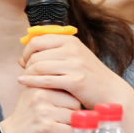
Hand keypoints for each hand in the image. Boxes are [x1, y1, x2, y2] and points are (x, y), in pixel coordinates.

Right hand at [1, 86, 80, 132]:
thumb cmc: (27, 117)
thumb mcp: (34, 95)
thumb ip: (51, 87)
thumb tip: (76, 84)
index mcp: (40, 85)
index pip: (70, 89)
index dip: (70, 102)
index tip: (62, 109)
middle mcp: (41, 96)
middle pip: (75, 103)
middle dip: (72, 114)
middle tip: (59, 121)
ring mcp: (44, 112)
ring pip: (74, 118)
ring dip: (69, 126)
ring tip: (57, 128)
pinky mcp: (47, 128)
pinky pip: (69, 131)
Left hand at [17, 34, 133, 111]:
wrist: (111, 92)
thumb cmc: (89, 76)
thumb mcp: (74, 57)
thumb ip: (54, 53)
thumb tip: (25, 56)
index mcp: (71, 40)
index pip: (38, 39)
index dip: (26, 50)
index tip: (24, 60)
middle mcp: (73, 49)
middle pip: (36, 54)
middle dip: (26, 64)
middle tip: (23, 72)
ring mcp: (75, 65)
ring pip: (39, 66)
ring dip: (27, 74)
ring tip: (22, 79)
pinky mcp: (75, 81)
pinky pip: (45, 80)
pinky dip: (32, 82)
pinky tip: (25, 84)